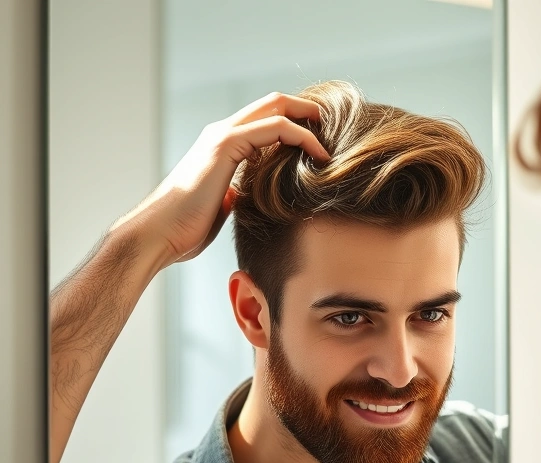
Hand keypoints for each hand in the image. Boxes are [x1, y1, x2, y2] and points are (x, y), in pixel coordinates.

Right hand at [112, 92, 331, 268]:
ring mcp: (222, 135)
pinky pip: (275, 128)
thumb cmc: (186, 228)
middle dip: (309, 111)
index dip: (297, 123)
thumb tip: (254, 200)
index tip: (325, 141)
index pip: (267, 118)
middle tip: (337, 129)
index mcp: (223, 145)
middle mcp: (222, 132)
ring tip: (335, 139)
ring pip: (277, 106)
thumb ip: (239, 194)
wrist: (157, 235)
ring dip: (310, 119)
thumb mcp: (223, 205)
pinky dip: (302, 137)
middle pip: (275, 102)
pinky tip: (320, 156)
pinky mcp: (225, 145)